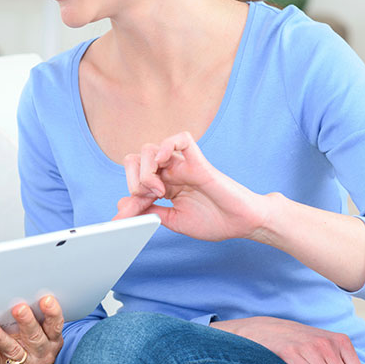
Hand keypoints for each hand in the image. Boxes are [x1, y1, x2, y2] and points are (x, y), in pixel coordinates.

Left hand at [0, 295, 63, 363]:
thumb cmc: (29, 336)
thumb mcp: (39, 326)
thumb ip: (35, 312)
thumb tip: (23, 286)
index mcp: (53, 339)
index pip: (55, 325)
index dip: (52, 313)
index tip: (46, 299)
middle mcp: (43, 353)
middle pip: (35, 338)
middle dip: (27, 322)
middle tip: (19, 308)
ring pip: (14, 350)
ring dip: (2, 337)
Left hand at [113, 132, 268, 241]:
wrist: (242, 224)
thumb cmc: (214, 221)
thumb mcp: (174, 221)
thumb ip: (150, 212)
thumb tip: (122, 208)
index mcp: (164, 186)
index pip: (134, 179)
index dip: (128, 197)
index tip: (124, 217)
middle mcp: (171, 172)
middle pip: (137, 159)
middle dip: (133, 179)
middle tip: (147, 198)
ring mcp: (184, 165)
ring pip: (152, 149)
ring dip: (146, 170)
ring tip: (158, 190)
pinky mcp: (199, 162)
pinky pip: (181, 139)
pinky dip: (168, 145)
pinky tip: (164, 161)